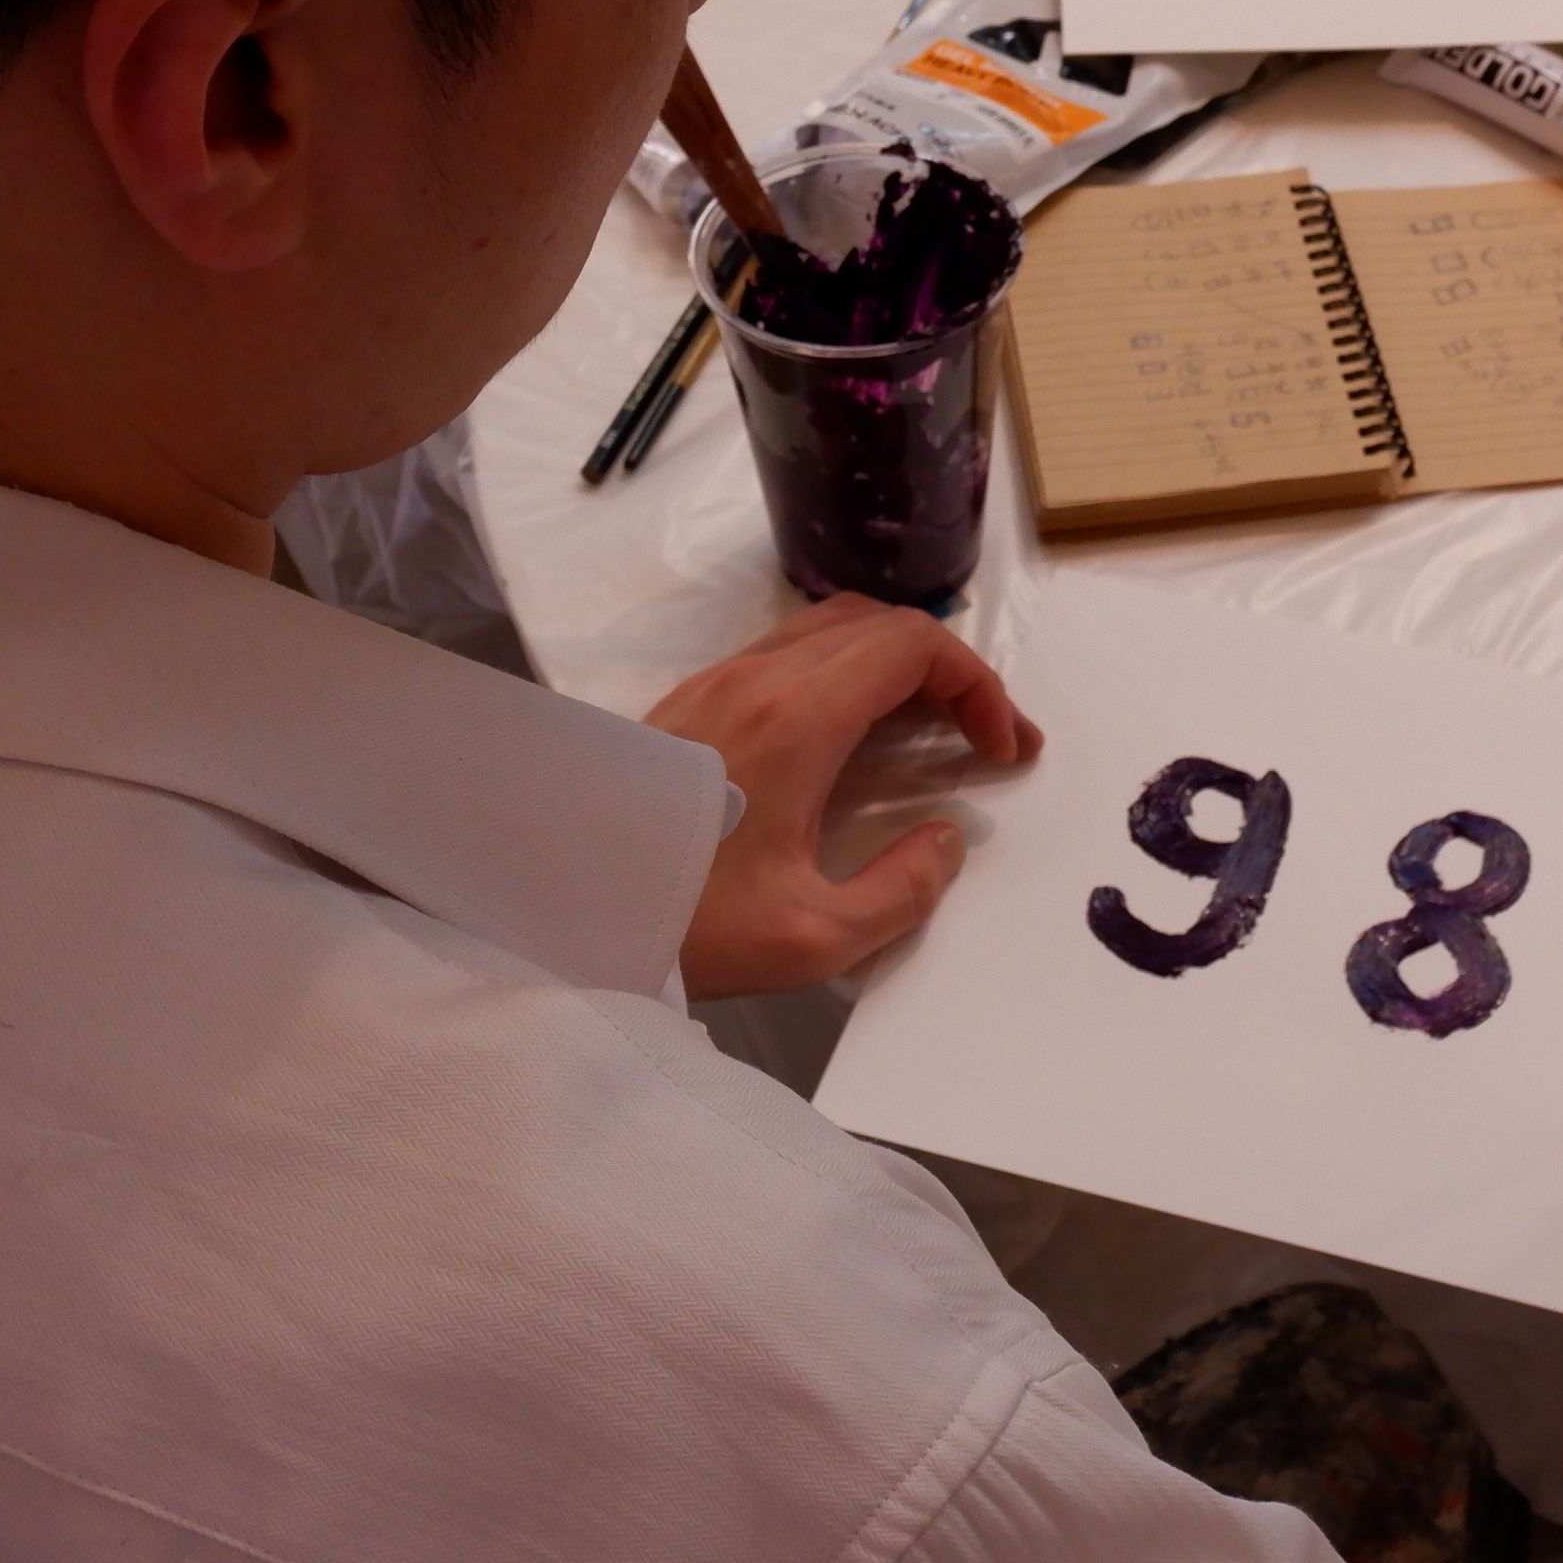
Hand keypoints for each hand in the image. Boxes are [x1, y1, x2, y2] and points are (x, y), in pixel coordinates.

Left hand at [646, 596, 1039, 997]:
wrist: (560, 910)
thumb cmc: (685, 927)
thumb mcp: (813, 938)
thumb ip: (902, 890)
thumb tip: (945, 841)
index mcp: (795, 719)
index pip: (913, 647)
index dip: (979, 686)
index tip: (1001, 749)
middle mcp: (756, 679)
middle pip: (879, 624)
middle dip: (950, 672)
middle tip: (984, 738)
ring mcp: (717, 682)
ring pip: (830, 630)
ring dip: (895, 666)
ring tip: (930, 732)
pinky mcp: (691, 701)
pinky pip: (787, 653)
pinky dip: (844, 674)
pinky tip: (854, 738)